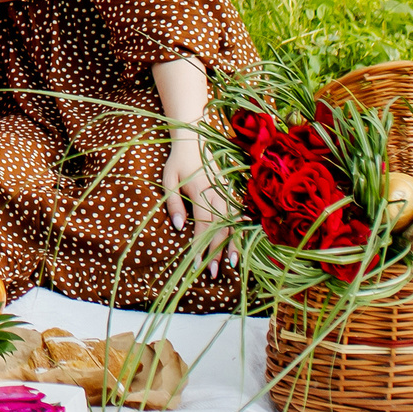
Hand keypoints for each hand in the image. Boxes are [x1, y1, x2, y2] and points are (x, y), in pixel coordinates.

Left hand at [162, 135, 236, 271]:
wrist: (195, 138)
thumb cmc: (178, 161)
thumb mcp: (169, 178)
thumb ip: (174, 202)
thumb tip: (179, 227)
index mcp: (201, 191)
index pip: (203, 224)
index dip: (201, 245)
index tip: (197, 262)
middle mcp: (218, 194)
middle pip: (221, 227)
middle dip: (217, 251)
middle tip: (213, 272)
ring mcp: (228, 193)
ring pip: (234, 223)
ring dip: (233, 244)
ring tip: (232, 264)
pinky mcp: (232, 191)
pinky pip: (240, 213)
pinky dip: (242, 229)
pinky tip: (244, 243)